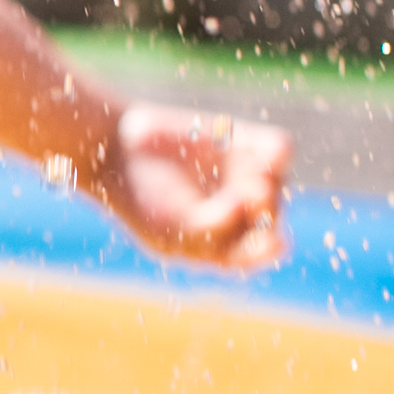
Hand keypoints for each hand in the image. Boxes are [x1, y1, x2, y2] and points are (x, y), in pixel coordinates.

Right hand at [89, 103, 290, 271]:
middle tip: (249, 194)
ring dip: (269, 180)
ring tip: (250, 174)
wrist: (115, 149)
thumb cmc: (140, 198)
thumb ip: (217, 230)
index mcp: (224, 244)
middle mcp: (240, 212)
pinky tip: (262, 153)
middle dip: (266, 209)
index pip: (261, 251)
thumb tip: (271, 226)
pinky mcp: (244, 142)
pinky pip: (278, 148)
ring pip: (278, 182)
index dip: (269, 247)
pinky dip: (274, 152)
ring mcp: (244, 176)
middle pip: (272, 215)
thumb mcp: (173, 228)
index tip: (274, 241)